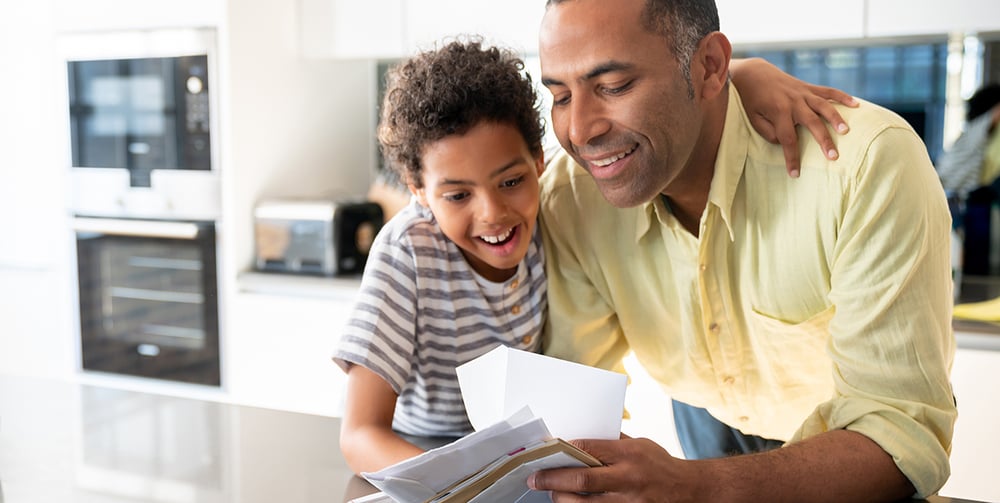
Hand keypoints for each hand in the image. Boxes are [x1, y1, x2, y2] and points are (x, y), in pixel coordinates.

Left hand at [527, 436, 705, 501]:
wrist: (689, 490)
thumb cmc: (660, 464)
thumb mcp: (639, 444)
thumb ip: (612, 442)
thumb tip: (579, 438)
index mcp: (629, 454)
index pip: (587, 448)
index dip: (563, 449)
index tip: (546, 451)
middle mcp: (627, 478)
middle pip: (582, 480)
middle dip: (552, 479)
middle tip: (534, 479)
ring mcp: (627, 502)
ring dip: (562, 498)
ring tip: (551, 492)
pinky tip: (569, 502)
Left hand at [731, 57, 858, 177]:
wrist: (754, 74)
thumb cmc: (752, 100)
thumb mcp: (753, 119)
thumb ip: (768, 132)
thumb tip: (784, 142)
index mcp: (778, 112)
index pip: (788, 140)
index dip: (792, 158)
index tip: (796, 174)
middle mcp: (794, 102)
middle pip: (812, 124)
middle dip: (823, 141)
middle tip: (833, 157)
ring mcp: (803, 93)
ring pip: (824, 106)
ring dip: (836, 118)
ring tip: (846, 131)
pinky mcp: (809, 87)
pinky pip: (829, 91)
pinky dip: (843, 97)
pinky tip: (856, 105)